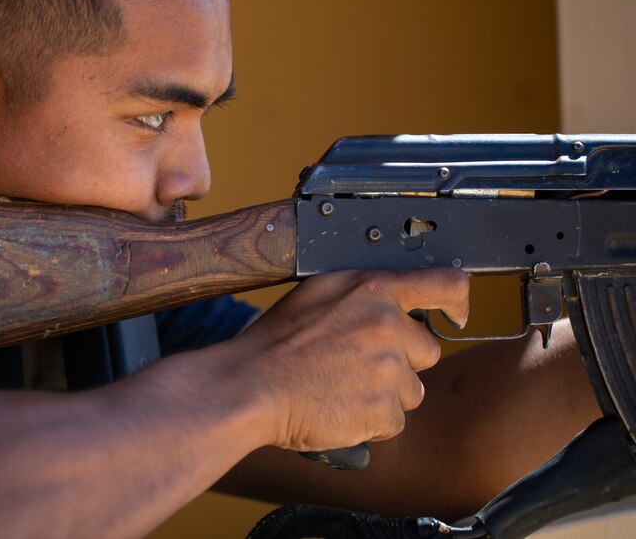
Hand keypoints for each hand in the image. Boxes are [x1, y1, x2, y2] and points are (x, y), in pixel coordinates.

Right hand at [237, 268, 469, 452]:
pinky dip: (369, 423)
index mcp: (371, 289)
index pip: (445, 284)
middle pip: (427, 350)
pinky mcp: (382, 410)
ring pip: (411, 391)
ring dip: (384, 396)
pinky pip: (394, 422)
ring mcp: (387, 369)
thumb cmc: (274, 344)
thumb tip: (390, 301)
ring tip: (340, 388)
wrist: (249, 386)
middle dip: (400, 362)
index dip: (457, 302)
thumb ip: (361, 294)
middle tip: (354, 366)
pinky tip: (338, 408)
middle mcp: (386, 325)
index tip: (455, 315)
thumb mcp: (317, 295)